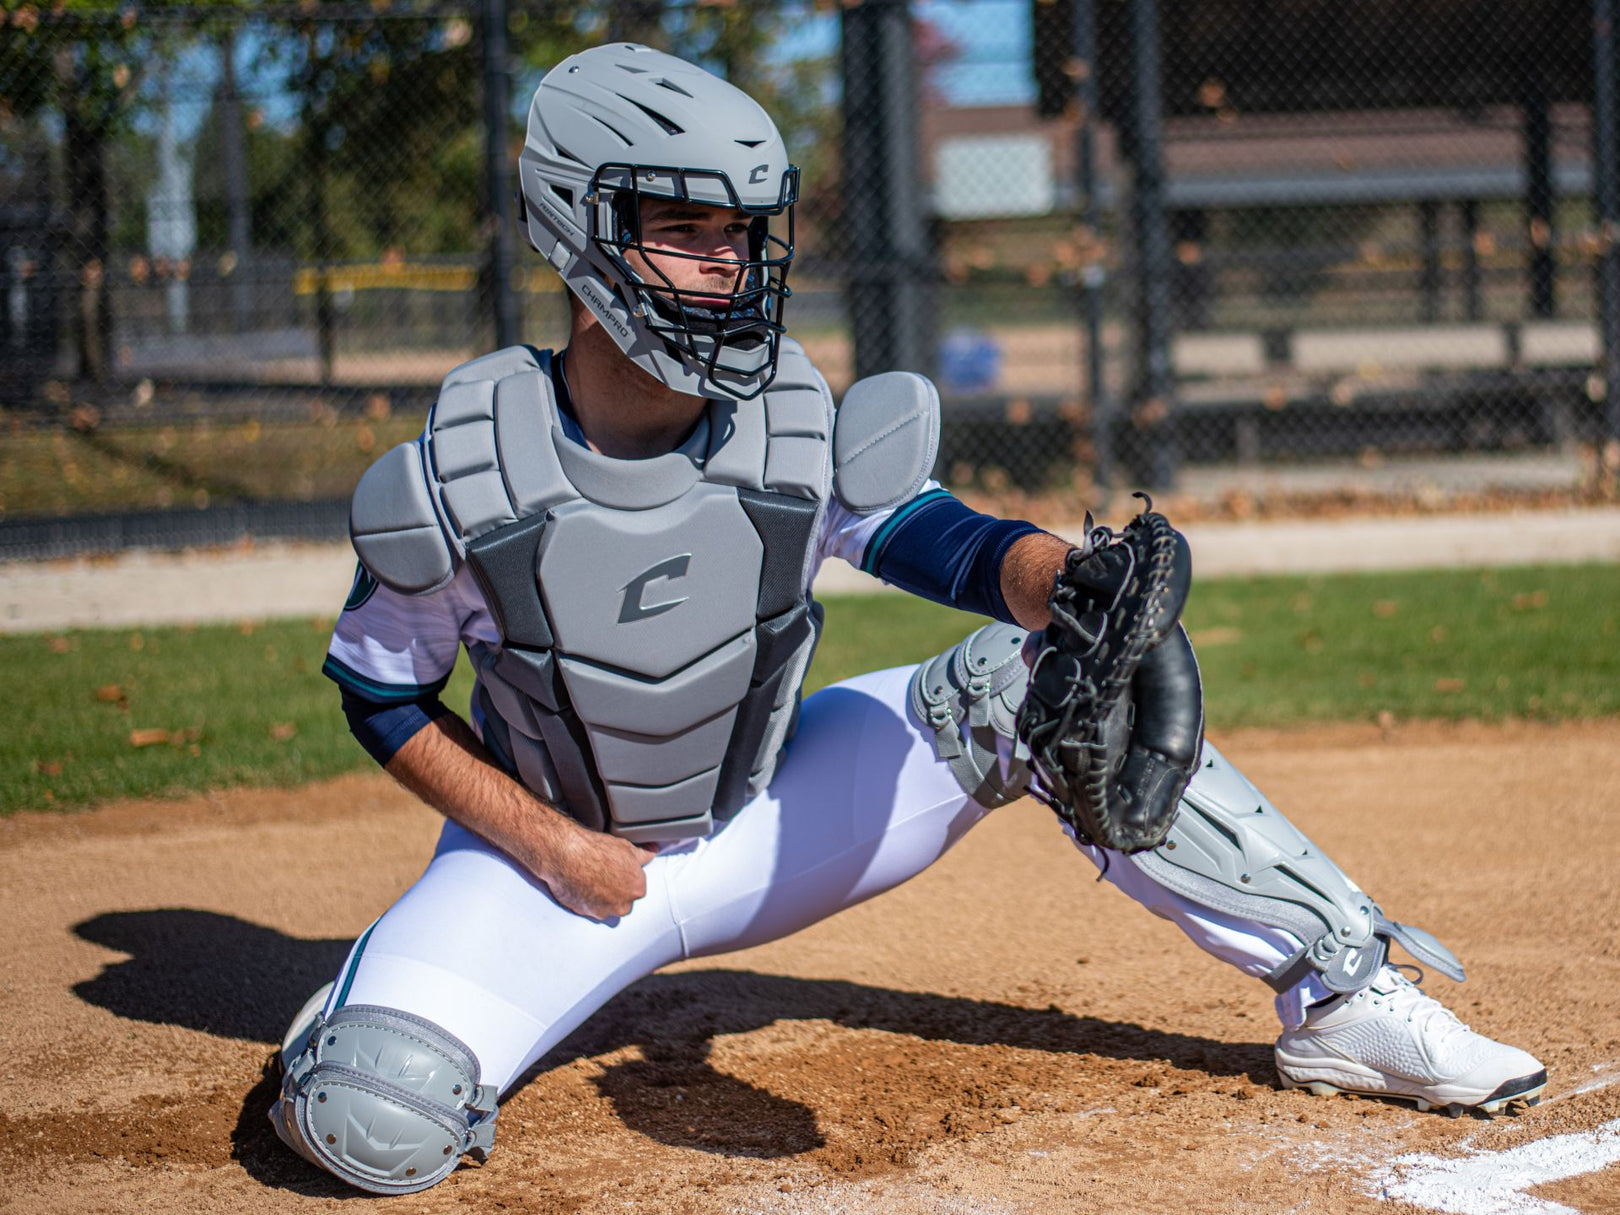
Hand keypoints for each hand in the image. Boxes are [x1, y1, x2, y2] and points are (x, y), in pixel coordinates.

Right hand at [539, 825, 658, 920]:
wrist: (567, 855)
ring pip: (606, 908)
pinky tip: (581, 885)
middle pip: (623, 901)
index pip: (636, 888)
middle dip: (615, 891)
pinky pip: (589, 909)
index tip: (617, 871)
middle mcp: (622, 905)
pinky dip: (586, 900)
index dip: (626, 878)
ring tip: (591, 879)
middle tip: (604, 875)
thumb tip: (654, 851)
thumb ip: (644, 854)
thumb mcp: (626, 847)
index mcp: (637, 889)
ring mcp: (603, 911)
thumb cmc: (597, 849)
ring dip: (601, 898)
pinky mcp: (584, 913)